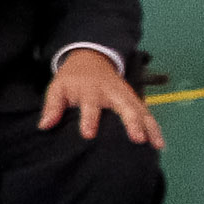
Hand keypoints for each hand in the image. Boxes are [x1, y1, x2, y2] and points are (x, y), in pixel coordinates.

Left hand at [41, 48, 163, 147]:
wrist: (91, 58)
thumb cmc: (72, 78)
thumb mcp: (58, 87)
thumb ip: (52, 106)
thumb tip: (44, 125)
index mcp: (91, 90)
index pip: (90, 105)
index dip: (89, 119)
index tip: (88, 134)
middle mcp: (112, 93)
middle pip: (125, 106)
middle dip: (133, 122)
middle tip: (138, 138)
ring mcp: (126, 95)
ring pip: (141, 110)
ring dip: (150, 127)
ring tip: (156, 145)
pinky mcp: (134, 99)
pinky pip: (146, 113)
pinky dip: (154, 127)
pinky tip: (159, 143)